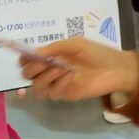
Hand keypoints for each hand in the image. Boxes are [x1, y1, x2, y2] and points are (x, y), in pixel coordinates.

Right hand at [18, 37, 138, 101]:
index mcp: (51, 56)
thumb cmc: (96, 53)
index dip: (23, 60)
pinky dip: (59, 84)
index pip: (27, 60)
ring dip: (45, 77)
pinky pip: (53, 93)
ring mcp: (57, 83)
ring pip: (36, 86)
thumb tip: (34, 53)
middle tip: (45, 63)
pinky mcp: (65, 94)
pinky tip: (71, 78)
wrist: (115, 69)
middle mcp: (50, 70)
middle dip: (32, 69)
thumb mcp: (74, 44)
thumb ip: (53, 48)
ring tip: (61, 70)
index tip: (27, 57)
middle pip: (27, 75)